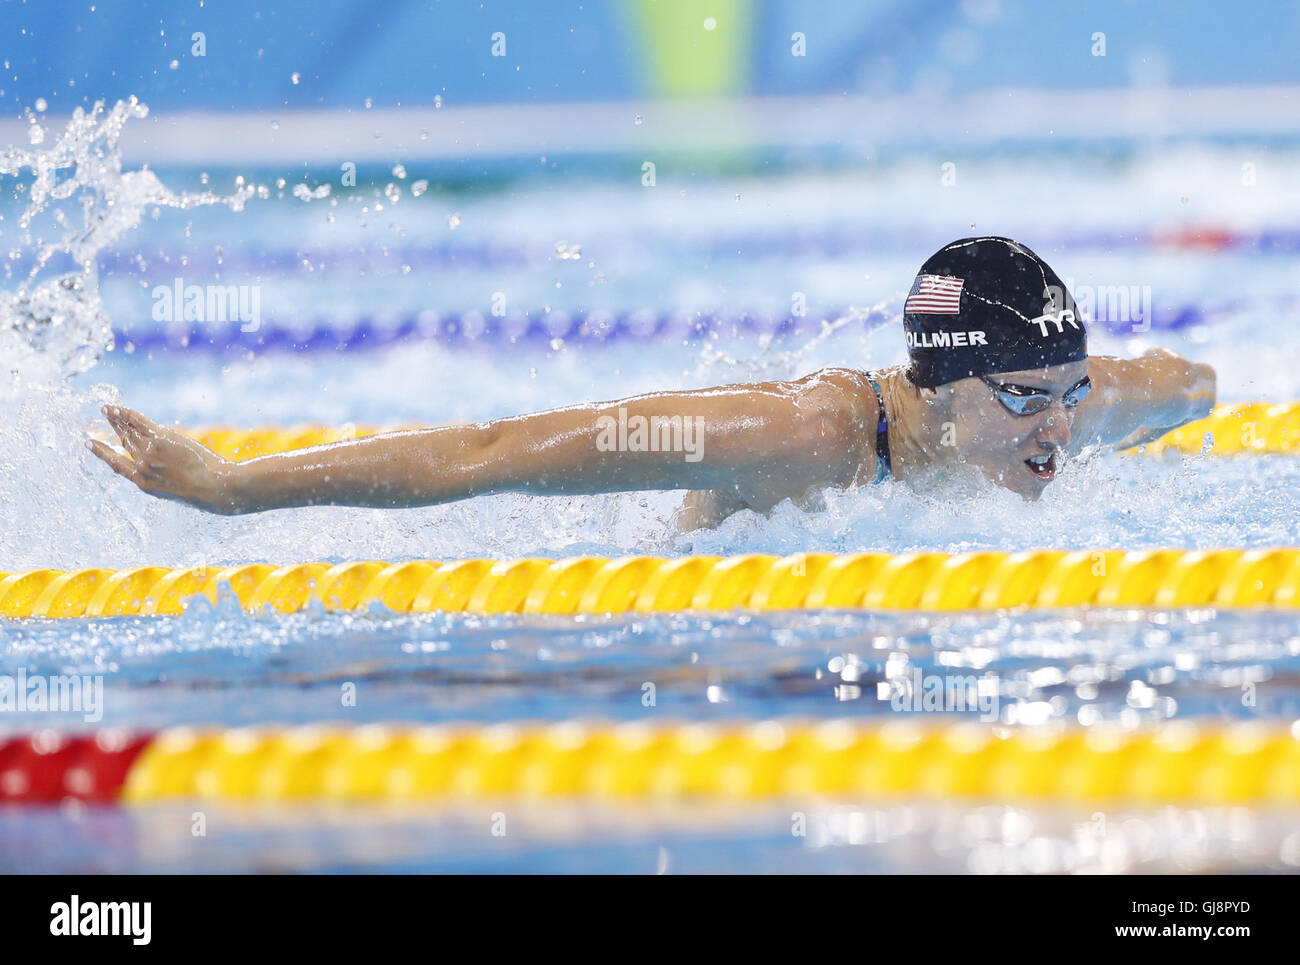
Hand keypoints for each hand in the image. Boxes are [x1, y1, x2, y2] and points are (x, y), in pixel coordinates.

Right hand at [89, 405, 240, 513]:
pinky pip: (138, 423)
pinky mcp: (160, 440)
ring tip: (107, 409)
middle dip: (114, 428)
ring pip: (129, 431)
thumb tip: (162, 463)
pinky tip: (117, 408)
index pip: (117, 465)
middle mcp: (142, 467)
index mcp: (143, 483)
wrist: (213, 487)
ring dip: (116, 418)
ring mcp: (149, 453)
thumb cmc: (203, 490)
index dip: (103, 453)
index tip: (90, 443)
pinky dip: (126, 414)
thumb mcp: (175, 488)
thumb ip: (162, 475)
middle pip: (124, 442)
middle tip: (105, 416)